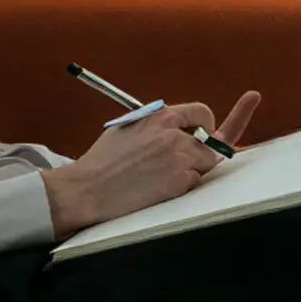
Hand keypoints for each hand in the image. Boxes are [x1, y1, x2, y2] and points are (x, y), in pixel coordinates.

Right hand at [42, 90, 260, 235]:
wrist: (88, 188)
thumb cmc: (105, 160)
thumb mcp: (130, 126)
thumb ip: (158, 123)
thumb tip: (183, 125)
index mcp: (161, 116)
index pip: (202, 113)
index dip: (206, 124)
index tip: (208, 131)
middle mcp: (174, 134)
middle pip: (212, 139)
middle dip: (207, 148)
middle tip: (191, 158)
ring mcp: (179, 157)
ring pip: (207, 162)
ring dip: (193, 168)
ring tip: (161, 175)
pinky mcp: (179, 181)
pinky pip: (195, 182)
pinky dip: (183, 185)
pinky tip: (158, 187)